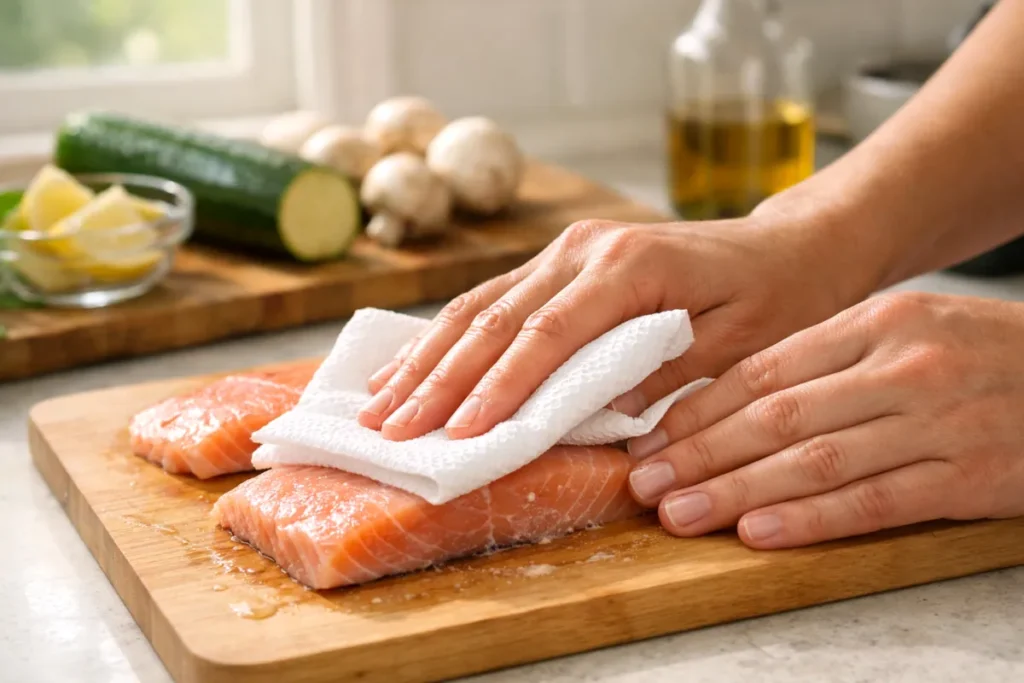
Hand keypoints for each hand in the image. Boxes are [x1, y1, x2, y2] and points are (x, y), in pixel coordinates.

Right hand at [357, 216, 869, 441]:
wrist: (789, 246)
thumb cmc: (776, 296)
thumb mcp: (739, 341)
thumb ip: (664, 372)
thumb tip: (598, 418)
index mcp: (628, 266)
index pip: (546, 334)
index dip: (498, 386)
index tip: (459, 434)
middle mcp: (585, 249)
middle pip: (495, 320)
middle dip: (438, 381)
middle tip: (391, 430)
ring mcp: (567, 250)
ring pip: (479, 307)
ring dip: (426, 360)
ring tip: (378, 406)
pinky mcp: (560, 261)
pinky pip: (491, 301)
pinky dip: (445, 339)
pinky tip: (409, 366)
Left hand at [626, 291, 1023, 547]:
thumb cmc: (973, 354)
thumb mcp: (899, 332)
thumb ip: (822, 361)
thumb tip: (729, 402)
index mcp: (873, 322)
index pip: (764, 370)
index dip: (699, 410)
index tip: (652, 438)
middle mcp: (899, 367)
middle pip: (776, 416)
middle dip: (701, 454)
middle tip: (645, 482)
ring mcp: (935, 421)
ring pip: (814, 461)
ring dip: (737, 492)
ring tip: (681, 513)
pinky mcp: (966, 476)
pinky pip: (874, 501)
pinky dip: (812, 519)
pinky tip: (760, 532)